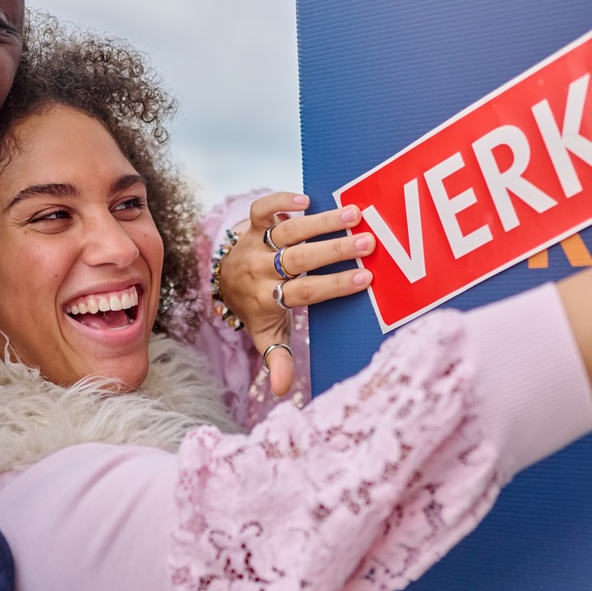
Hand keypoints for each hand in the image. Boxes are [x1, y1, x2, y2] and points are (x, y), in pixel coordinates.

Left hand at [217, 192, 374, 395]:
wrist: (223, 280)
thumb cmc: (258, 309)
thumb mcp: (266, 336)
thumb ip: (277, 360)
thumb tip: (282, 393)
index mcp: (268, 299)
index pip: (303, 293)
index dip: (332, 286)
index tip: (365, 280)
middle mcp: (260, 270)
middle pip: (296, 259)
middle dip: (332, 251)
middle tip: (368, 243)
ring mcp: (255, 245)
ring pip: (286, 231)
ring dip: (320, 222)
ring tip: (354, 214)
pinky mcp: (252, 225)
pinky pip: (262, 209)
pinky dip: (280, 201)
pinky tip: (308, 198)